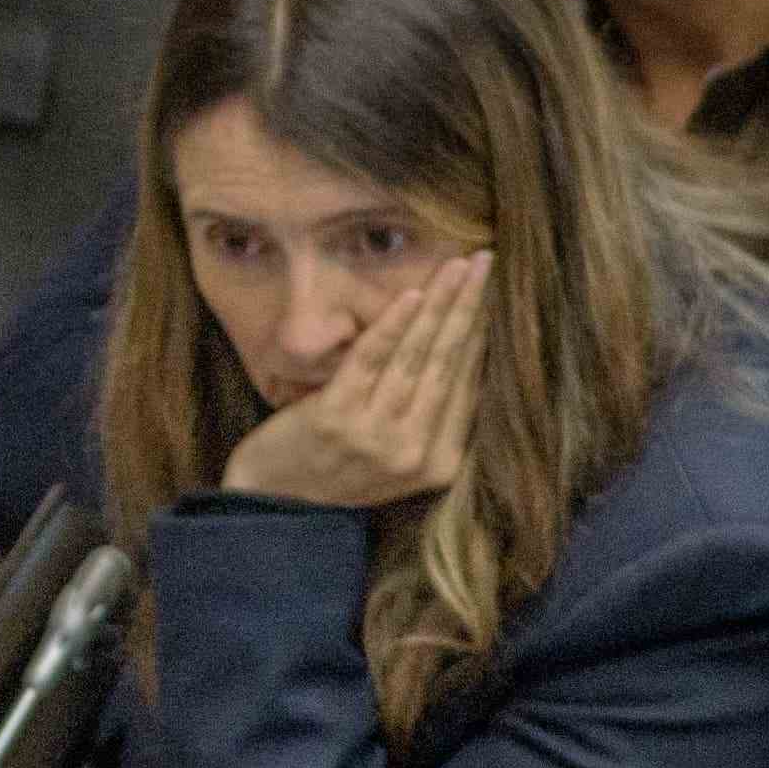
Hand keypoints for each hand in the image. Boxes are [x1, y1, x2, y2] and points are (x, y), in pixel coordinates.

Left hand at [220, 253, 489, 507]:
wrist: (272, 504)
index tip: (496, 294)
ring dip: (441, 304)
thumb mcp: (397, 459)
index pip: (470, 387)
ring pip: (417, 357)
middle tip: (488, 263)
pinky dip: (393, 325)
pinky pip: (371, 359)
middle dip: (470, 308)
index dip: (483, 335)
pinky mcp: (336, 417)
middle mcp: (411, 452)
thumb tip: (468, 355)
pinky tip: (414, 294)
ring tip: (461, 266)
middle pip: (450, 364)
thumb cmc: (337, 471)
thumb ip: (430, 420)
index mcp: (437, 465)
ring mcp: (374, 435)